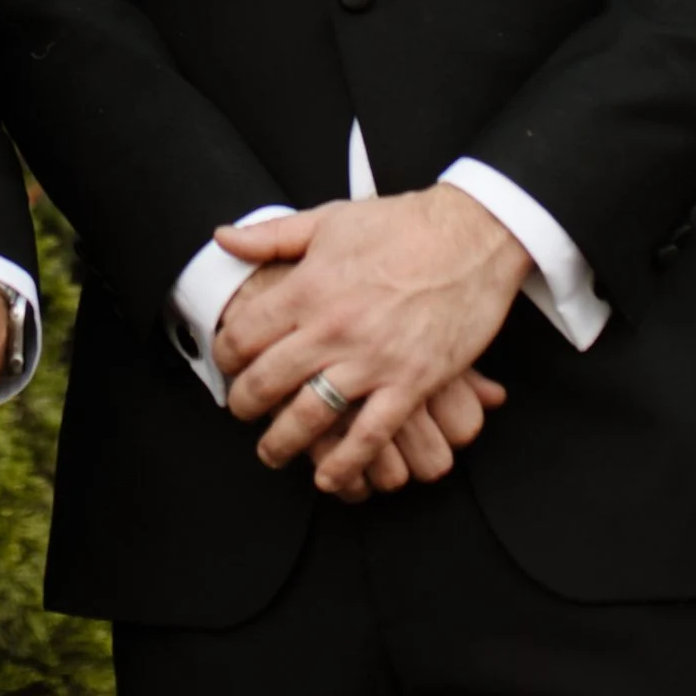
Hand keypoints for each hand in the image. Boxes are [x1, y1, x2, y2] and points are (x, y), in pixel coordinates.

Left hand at [214, 187, 530, 500]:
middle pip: (268, 382)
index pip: (244, 335)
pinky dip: (345, 463)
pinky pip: (369, 436)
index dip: (225, 355)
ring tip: (272, 451)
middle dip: (245, 404)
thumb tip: (224, 238)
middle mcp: (333, 327)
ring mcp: (372, 359)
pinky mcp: (411, 382)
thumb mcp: (328, 219)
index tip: (226, 363)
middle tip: (242, 411)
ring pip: (310, 417)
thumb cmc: (401, 224)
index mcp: (309, 287)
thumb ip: (271, 236)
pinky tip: (328, 476)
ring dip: (282, 442)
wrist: (471, 236)